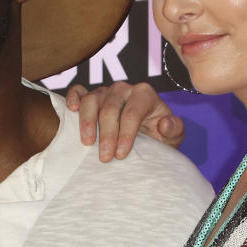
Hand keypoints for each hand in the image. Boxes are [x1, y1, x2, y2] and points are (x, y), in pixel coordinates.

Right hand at [65, 81, 185, 160]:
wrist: (146, 136)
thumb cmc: (158, 135)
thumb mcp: (173, 137)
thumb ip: (174, 129)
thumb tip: (165, 123)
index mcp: (145, 94)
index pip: (133, 112)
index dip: (127, 133)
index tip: (121, 154)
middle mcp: (124, 89)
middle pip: (111, 108)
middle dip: (108, 134)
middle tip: (105, 157)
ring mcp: (105, 91)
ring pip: (92, 99)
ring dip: (87, 121)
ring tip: (87, 142)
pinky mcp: (90, 96)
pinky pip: (78, 91)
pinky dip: (73, 98)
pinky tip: (72, 111)